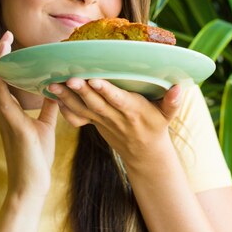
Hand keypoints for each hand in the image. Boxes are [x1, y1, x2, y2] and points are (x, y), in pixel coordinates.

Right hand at [0, 31, 58, 198]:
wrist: (33, 183)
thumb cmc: (36, 157)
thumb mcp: (44, 125)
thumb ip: (47, 107)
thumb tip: (55, 89)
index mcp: (8, 110)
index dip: (0, 59)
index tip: (8, 41)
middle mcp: (2, 111)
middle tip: (5, 36)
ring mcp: (5, 118)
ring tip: (3, 45)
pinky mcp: (14, 127)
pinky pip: (2, 102)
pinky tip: (0, 72)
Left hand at [47, 78, 182, 169]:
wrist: (144, 153)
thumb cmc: (156, 127)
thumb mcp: (168, 116)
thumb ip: (173, 102)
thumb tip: (179, 88)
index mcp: (133, 111)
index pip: (118, 101)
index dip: (106, 91)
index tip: (94, 80)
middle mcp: (115, 117)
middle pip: (96, 104)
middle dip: (82, 91)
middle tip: (68, 78)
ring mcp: (102, 122)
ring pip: (82, 109)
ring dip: (66, 97)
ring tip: (53, 85)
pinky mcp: (93, 123)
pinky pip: (76, 117)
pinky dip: (63, 108)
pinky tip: (52, 95)